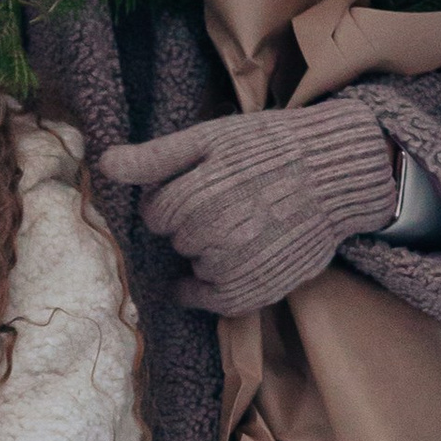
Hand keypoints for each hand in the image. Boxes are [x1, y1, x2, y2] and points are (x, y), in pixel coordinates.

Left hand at [97, 95, 397, 314]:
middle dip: (190, 224)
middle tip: (227, 203)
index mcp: (198, 195)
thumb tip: (105, 164)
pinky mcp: (257, 290)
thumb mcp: (212, 138)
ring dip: (206, 253)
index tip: (198, 187)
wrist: (336, 175)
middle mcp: (215, 235)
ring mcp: (237, 267)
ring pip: (195, 268)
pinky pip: (215, 302)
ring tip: (240, 227)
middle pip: (175, 239)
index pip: (155, 212)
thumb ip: (156, 157)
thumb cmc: (272, 149)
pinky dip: (211, 290)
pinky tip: (224, 267)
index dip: (171, 200)